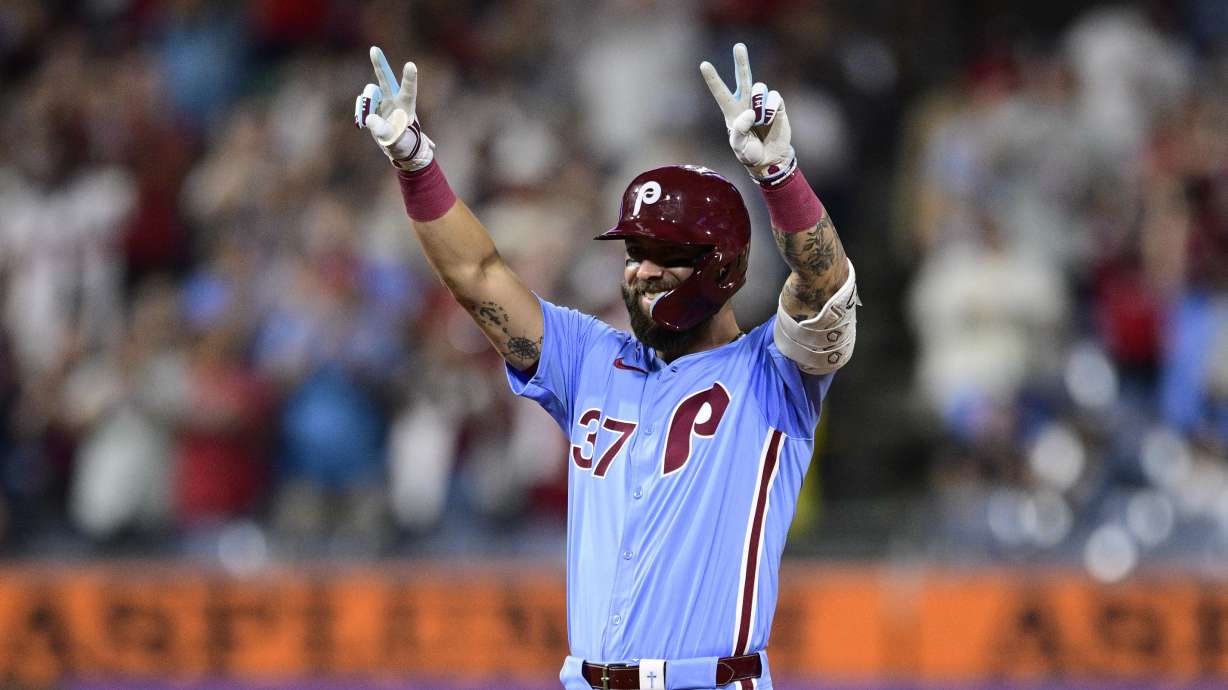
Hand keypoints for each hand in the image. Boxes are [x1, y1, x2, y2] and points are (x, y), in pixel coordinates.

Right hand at [355, 46, 434, 170]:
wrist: (398, 145)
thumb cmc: (402, 143)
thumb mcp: (394, 140)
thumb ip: (382, 130)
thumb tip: (369, 118)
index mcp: (406, 107)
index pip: (409, 91)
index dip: (409, 78)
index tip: (410, 65)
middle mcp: (395, 99)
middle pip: (386, 79)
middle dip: (380, 64)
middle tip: (374, 49)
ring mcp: (383, 100)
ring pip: (370, 93)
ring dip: (366, 104)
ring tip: (369, 121)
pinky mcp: (374, 104)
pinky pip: (362, 102)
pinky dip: (362, 111)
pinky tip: (366, 122)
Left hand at [700, 43, 795, 184]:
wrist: (770, 160)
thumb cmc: (750, 153)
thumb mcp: (739, 147)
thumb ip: (740, 131)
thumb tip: (749, 112)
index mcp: (732, 112)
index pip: (721, 93)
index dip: (713, 79)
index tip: (704, 64)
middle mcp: (746, 103)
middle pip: (743, 78)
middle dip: (741, 62)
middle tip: (738, 46)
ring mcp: (761, 103)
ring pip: (759, 88)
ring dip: (758, 102)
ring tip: (760, 120)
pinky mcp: (777, 106)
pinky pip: (774, 96)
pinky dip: (771, 106)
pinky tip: (770, 117)